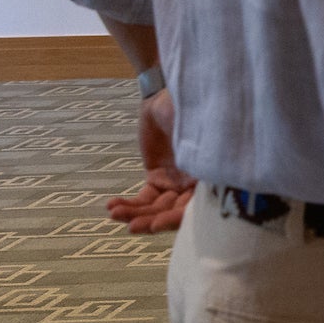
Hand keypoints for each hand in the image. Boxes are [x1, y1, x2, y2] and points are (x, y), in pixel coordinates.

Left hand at [108, 87, 194, 233]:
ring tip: (114, 213)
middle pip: (173, 212)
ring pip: (155, 207)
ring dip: (135, 213)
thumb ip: (201, 154)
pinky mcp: (157, 178)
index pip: (196, 207)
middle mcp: (196, 185)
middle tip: (132, 227)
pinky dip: (128, 203)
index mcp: (211, 177)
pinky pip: (144, 197)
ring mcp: (175, 183)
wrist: (169, 95)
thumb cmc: (191, 111)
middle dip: (152, 220)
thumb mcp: (199, 130)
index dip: (176, 219)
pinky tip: (111, 205)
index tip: (156, 225)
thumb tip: (197, 177)